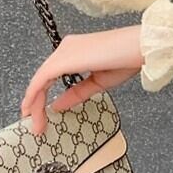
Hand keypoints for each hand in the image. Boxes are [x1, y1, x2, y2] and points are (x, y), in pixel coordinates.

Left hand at [20, 25, 143, 136]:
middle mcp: (68, 47)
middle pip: (43, 78)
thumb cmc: (127, 59)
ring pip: (40, 79)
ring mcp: (65, 51)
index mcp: (76, 50)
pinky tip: (33, 110)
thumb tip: (56, 105)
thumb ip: (76, 93)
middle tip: (36, 125)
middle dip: (36, 103)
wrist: (140, 47)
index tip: (40, 115)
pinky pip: (41, 80)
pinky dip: (34, 96)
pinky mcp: (64, 58)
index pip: (52, 74)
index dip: (42, 96)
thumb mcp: (98, 82)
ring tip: (35, 124)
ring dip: (34, 103)